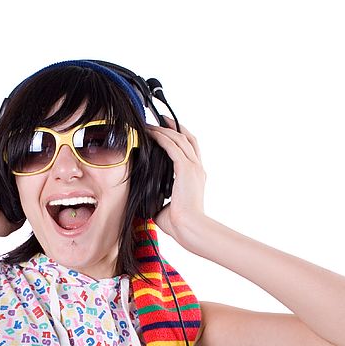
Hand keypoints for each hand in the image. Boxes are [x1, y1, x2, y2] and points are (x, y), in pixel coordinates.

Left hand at [146, 117, 207, 241]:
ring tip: (151, 123)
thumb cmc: (179, 223)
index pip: (190, 150)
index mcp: (196, 177)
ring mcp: (194, 168)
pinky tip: (152, 133)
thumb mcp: (167, 205)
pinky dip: (162, 137)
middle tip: (160, 118)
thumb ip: (159, 197)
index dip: (180, 137)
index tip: (167, 130)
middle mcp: (197, 169)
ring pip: (180, 139)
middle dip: (174, 126)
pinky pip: (173, 146)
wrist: (189, 227)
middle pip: (188, 138)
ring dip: (165, 129)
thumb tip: (146, 197)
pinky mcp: (186, 169)